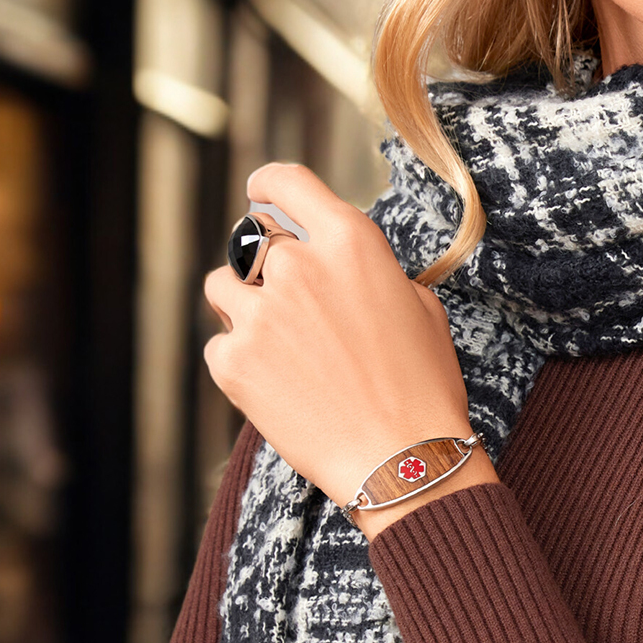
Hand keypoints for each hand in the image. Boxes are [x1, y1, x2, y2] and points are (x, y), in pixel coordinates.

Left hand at [203, 164, 495, 529]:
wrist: (403, 460)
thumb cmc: (423, 386)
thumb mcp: (418, 306)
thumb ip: (367, 269)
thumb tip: (335, 264)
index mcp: (349, 241)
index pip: (286, 182)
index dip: (267, 186)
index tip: (260, 195)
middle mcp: (297, 266)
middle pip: (253, 240)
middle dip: (267, 267)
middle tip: (293, 307)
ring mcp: (259, 313)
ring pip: (223, 287)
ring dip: (245, 307)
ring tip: (284, 348)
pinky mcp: (232, 361)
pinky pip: (220, 344)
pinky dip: (242, 360)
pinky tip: (281, 386)